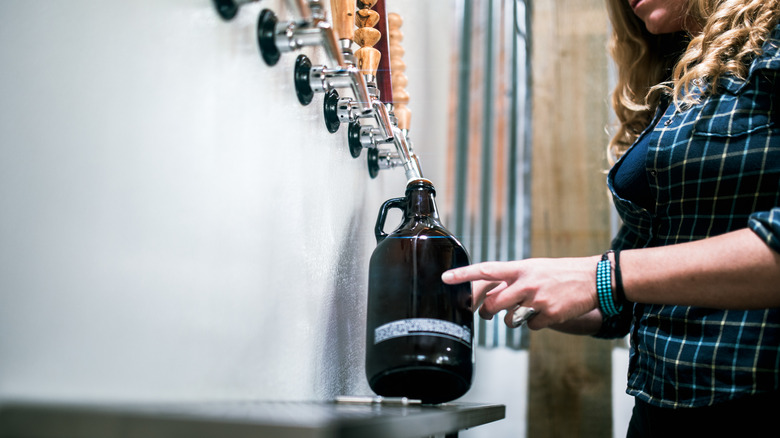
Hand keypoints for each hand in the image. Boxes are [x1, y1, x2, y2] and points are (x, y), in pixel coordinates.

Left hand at [441, 256, 600, 329]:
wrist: (592, 278)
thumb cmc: (559, 273)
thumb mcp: (533, 268)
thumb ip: (512, 279)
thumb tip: (491, 293)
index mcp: (520, 268)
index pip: (486, 270)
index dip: (464, 274)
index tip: (445, 278)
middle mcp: (526, 283)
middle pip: (493, 304)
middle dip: (487, 312)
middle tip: (486, 313)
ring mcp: (537, 299)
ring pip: (510, 320)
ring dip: (514, 320)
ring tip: (528, 309)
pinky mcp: (549, 315)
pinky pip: (531, 327)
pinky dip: (537, 324)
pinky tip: (547, 313)